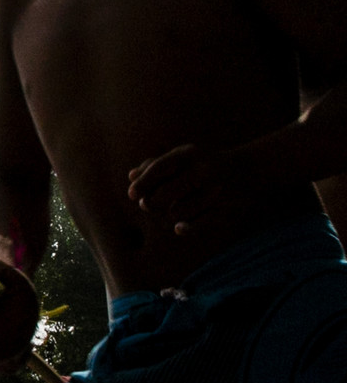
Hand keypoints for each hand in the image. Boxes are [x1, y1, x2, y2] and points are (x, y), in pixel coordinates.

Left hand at [128, 143, 265, 235]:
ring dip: (170, 216)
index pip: (159, 168)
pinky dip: (187, 227)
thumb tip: (131, 176)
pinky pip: (201, 222)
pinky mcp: (226, 205)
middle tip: (147, 205)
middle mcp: (202, 169)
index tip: (131, 195)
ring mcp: (216, 188)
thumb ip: (156, 164)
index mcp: (188, 154)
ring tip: (171, 212)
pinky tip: (178, 229)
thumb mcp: (183, 156)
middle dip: (152, 203)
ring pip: (180, 211)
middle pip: (165, 193)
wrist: (252, 166)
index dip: (142, 184)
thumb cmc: (207, 161)